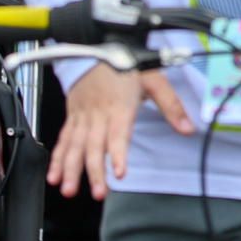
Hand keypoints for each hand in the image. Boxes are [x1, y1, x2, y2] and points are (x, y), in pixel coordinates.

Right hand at [47, 61, 192, 200]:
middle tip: (98, 193)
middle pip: (94, 147)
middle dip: (94, 171)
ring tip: (68, 190)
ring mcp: (83, 117)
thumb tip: (188, 128)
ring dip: (70, 169)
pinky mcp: (73, 117)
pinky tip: (53, 175)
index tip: (119, 173)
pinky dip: (57, 158)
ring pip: (74, 146)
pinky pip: (63, 140)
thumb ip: (171, 106)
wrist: (99, 47)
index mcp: (119, 107)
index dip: (117, 154)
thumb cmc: (128, 64)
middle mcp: (98, 114)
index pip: (117, 135)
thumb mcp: (155, 80)